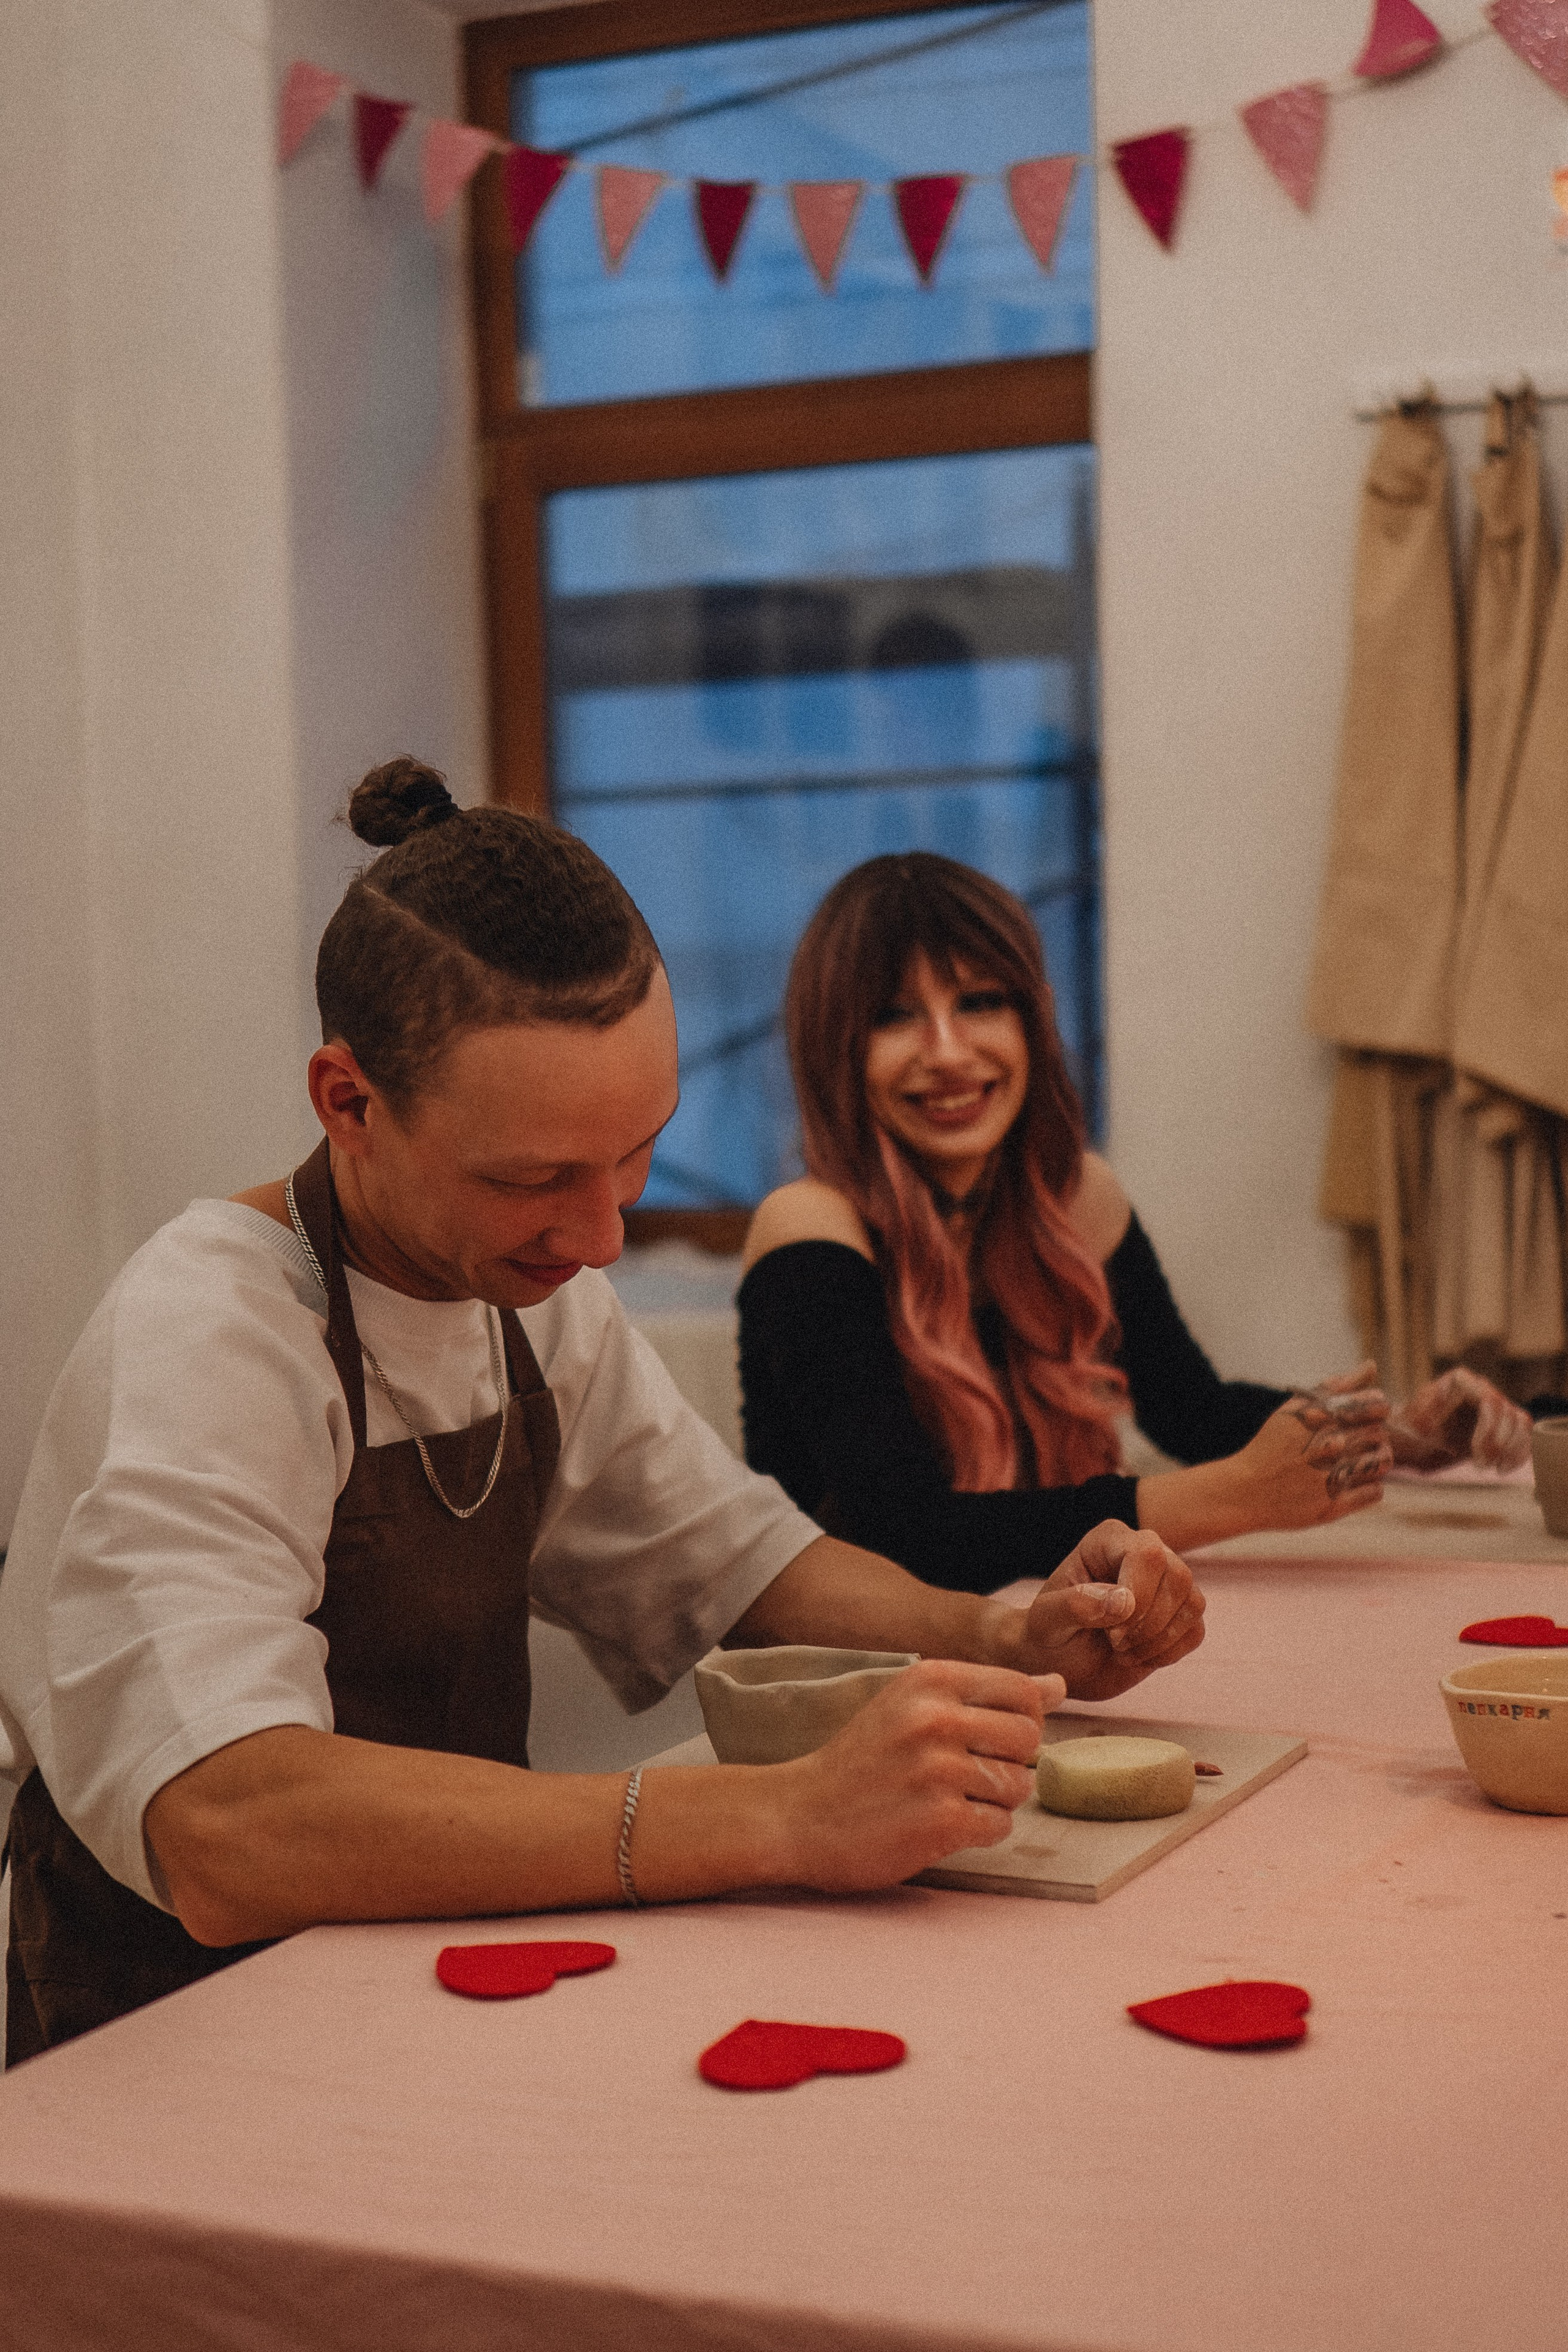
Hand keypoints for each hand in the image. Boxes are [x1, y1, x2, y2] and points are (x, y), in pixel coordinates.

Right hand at [777, 1657, 1060, 1890]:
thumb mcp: (914, 1705)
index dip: (1020, 1721)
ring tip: (949, 1799)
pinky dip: (980, 1831)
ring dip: (995, 1800)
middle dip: (1010, 1762)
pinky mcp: (939, 1820)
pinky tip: (942, 1824)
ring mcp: (938, 1770)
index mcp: (931, 1679)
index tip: (989, 1738)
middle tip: (966, 1774)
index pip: (1024, 1692)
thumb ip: (987, 1693)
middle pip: (1029, 1739)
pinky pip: (1000, 1825)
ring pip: (1019, 1785)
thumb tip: (1059, 1684)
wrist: (798, 1814)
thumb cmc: (863, 1759)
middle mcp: (935, 1718)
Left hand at [1014, 1520, 1204, 1701]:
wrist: (1058, 1660)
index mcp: (1108, 1540)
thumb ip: (1075, 1605)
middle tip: (1114, 1643)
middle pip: (1179, 1576)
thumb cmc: (1047, 1632)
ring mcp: (1165, 1582)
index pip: (1147, 1554)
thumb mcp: (1046, 1620)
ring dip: (1158, 1639)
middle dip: (1148, 1622)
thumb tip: (1124, 1602)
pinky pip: (1196, 1630)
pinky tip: (1138, 1656)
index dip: (1138, 1595)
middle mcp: (1144, 1552)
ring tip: (1122, 1650)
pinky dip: (1169, 1652)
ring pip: (1193, 1603)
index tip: (1110, 1630)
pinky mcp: (1178, 1614)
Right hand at [1233, 1361, 1391, 1527]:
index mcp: (1320, 1417)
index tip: (1364, 1416)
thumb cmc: (1271, 1445)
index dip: (1377, 1409)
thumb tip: (1372, 1364)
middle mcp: (1328, 1445)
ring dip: (1377, 1458)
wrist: (1244, 1490)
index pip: (1376, 1406)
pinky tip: (1351, 1481)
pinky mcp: (1333, 1506)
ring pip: (1383, 1462)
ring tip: (1357, 1460)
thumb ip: (1337, 1387)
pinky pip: (1375, 1491)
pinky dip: (1370, 1485)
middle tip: (1356, 1441)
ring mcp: (1331, 1478)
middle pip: (1380, 1433)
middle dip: (1374, 1435)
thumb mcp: (1297, 1409)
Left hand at [1389, 1366, 1531, 1471]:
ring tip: (1490, 1467)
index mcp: (1459, 1381)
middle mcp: (1479, 1387)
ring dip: (1511, 1449)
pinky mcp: (1502, 1423)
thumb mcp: (1413, 1424)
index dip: (1489, 1430)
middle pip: (1507, 1412)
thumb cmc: (1410, 1431)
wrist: (1413, 1442)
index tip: (1476, 1453)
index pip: (1489, 1400)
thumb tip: (1433, 1410)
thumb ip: (1424, 1415)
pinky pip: (1524, 1434)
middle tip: (1480, 1464)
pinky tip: (1502, 1468)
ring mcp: (1493, 1403)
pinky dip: (1518, 1453)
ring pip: (1521, 1422)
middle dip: (1497, 1443)